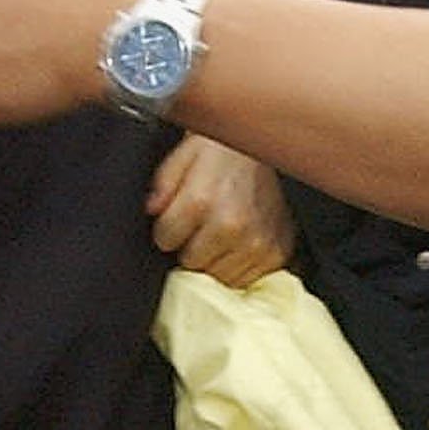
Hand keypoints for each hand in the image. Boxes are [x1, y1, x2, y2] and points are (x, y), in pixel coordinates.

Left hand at [150, 134, 290, 285]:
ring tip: (222, 232)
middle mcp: (230, 226)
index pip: (165, 240)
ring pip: (217, 276)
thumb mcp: (183, 155)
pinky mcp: (275, 253)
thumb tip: (152, 210)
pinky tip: (240, 242)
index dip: (167, 229)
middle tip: (203, 224)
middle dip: (191, 246)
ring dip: (215, 259)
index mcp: (201, 202)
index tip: (179, 219)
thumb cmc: (223, 152)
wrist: (266, 149)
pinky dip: (239, 265)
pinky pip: (244, 280)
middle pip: (191, 263)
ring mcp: (256, 243)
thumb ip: (162, 185)